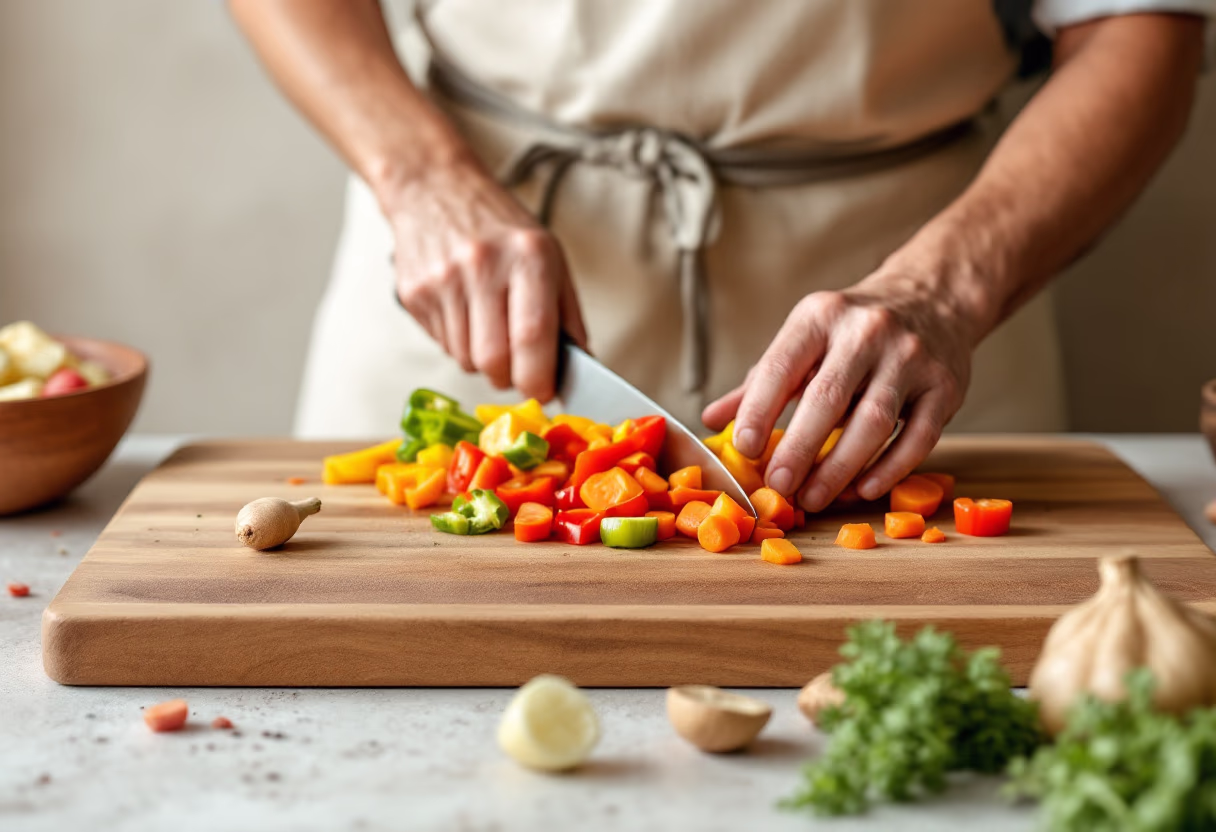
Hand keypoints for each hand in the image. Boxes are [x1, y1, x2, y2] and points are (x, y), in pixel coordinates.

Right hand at [388, 160, 586, 399]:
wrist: (433, 187)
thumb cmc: (500, 227)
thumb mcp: (550, 255)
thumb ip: (567, 316)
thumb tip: (579, 372)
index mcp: (528, 255)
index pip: (533, 336)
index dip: (540, 378)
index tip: (545, 392)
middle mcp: (483, 265)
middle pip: (495, 360)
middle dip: (510, 378)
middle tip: (518, 368)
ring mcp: (443, 280)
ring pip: (467, 360)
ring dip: (484, 361)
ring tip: (489, 327)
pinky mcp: (414, 294)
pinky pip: (444, 346)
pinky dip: (460, 345)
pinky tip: (464, 314)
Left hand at [703, 267, 976, 511]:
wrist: (931, 299)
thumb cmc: (852, 331)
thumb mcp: (804, 340)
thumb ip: (760, 383)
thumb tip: (711, 420)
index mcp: (820, 317)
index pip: (782, 366)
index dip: (759, 409)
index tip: (744, 448)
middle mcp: (867, 332)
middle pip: (828, 398)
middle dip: (799, 448)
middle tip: (778, 486)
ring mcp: (911, 358)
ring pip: (874, 421)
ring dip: (840, 467)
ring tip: (813, 498)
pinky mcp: (945, 386)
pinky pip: (918, 436)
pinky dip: (890, 469)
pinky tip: (863, 490)